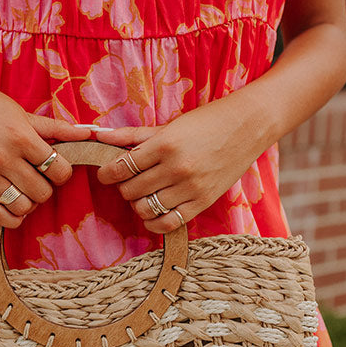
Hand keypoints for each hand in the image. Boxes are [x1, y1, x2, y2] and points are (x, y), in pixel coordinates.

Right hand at [0, 62, 90, 227]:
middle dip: (47, 187)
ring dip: (30, 202)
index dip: (63, 171)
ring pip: (21, 207)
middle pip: (42, 192)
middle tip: (40, 176)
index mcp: (21, 136)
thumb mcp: (22, 112)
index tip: (55, 165)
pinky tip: (15, 207)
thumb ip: (55, 127)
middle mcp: (3, 157)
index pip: (58, 169)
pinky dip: (11, 218)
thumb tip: (88, 133)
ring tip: (26, 190)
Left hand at [96, 94, 265, 231]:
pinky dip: (154, 222)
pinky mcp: (203, 202)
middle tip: (128, 180)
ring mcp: (191, 187)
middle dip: (123, 186)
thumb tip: (99, 137)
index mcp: (164, 144)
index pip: (122, 167)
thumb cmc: (204, 123)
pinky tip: (152, 212)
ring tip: (142, 193)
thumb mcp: (168, 126)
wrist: (246, 127)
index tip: (107, 173)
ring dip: (137, 203)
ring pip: (146, 208)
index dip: (107, 173)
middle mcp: (177, 168)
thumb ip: (132, 135)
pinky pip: (168, 223)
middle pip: (131, 190)